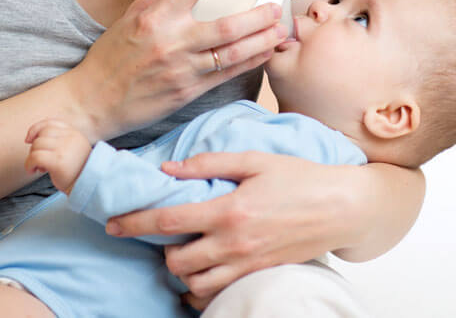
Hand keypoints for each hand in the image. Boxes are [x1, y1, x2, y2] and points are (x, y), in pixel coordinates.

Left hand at [24, 119, 92, 194]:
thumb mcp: (71, 149)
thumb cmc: (75, 171)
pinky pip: (35, 157)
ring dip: (32, 157)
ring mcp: (65, 149)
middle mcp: (71, 138)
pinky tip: (33, 171)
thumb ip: (58, 140)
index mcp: (74, 133)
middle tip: (39, 161)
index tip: (28, 139)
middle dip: (35, 147)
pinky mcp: (58, 162)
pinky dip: (29, 164)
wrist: (88, 187)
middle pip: (42, 134)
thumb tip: (31, 138)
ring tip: (40, 168)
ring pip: (37, 145)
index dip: (35, 129)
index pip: (50, 123)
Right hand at [70, 0, 287, 139]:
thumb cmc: (110, 57)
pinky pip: (226, 73)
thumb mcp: (126, 19)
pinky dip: (249, 62)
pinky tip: (264, 52)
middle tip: (276, 5)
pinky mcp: (187, 91)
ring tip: (280, 29)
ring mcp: (181, 68)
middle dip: (258, 14)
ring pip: (232, 52)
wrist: (94, 101)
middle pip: (227, 25)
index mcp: (154, 16)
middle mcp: (170, 41)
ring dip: (262, 40)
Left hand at [104, 152, 367, 309]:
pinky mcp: (258, 275)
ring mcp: (247, 264)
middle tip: (162, 236)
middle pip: (176, 261)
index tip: (113, 224)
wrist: (342, 207)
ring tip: (184, 252)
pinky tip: (203, 271)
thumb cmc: (299, 178)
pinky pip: (217, 295)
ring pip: (194, 285)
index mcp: (229, 209)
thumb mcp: (254, 159)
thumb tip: (168, 169)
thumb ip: (208, 163)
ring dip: (181, 272)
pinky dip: (202, 289)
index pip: (169, 221)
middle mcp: (234, 242)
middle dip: (161, 251)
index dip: (135, 223)